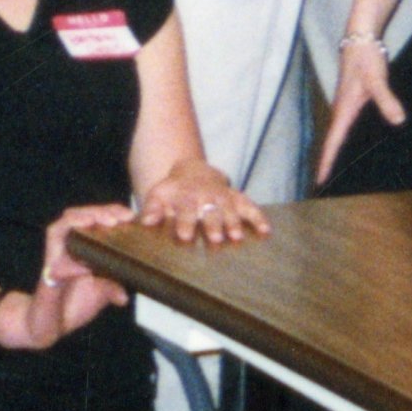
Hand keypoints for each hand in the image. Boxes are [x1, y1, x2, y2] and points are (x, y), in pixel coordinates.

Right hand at [0, 207, 135, 349]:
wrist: (51, 326)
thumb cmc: (72, 306)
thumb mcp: (101, 294)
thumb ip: (113, 287)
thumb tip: (125, 297)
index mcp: (85, 247)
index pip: (98, 219)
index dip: (114, 212)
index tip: (131, 217)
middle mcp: (70, 244)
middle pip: (84, 214)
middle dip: (104, 210)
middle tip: (122, 217)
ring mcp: (57, 251)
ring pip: (68, 220)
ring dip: (86, 217)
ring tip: (106, 222)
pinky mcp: (48, 263)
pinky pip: (56, 242)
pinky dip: (70, 242)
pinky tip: (87, 254)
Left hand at [134, 162, 269, 248]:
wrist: (192, 172)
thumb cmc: (174, 191)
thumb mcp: (159, 195)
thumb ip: (152, 208)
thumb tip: (145, 222)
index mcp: (187, 197)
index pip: (186, 210)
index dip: (186, 223)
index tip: (186, 236)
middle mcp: (207, 197)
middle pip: (211, 212)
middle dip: (213, 225)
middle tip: (215, 238)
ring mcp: (224, 197)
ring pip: (231, 210)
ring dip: (234, 223)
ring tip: (237, 237)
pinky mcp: (238, 199)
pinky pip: (251, 207)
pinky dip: (259, 218)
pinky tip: (266, 230)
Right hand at [315, 32, 408, 183]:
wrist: (361, 38)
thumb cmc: (366, 58)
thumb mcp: (376, 78)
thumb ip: (386, 99)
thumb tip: (398, 120)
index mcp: (343, 109)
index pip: (332, 141)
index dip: (326, 161)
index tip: (320, 181)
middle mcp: (341, 110)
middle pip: (332, 142)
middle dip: (328, 162)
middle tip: (324, 185)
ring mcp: (346, 106)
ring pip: (339, 134)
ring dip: (336, 151)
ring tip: (335, 172)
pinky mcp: (353, 101)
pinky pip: (347, 127)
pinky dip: (346, 139)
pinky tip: (358, 146)